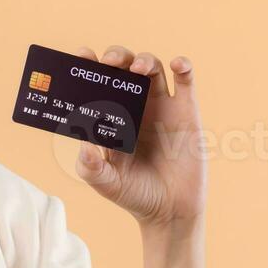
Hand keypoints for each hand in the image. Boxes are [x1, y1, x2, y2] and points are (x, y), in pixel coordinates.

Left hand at [73, 46, 205, 226]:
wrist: (169, 211)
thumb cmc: (134, 194)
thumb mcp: (106, 183)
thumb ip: (90, 167)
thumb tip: (82, 144)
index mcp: (111, 117)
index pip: (98, 83)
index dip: (89, 66)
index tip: (81, 56)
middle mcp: (134, 106)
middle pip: (124, 68)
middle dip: (116, 57)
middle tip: (108, 62)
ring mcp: (161, 106)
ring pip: (152, 69)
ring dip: (143, 60)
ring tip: (136, 69)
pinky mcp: (186, 111)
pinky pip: (186, 82)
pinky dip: (183, 66)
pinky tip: (177, 64)